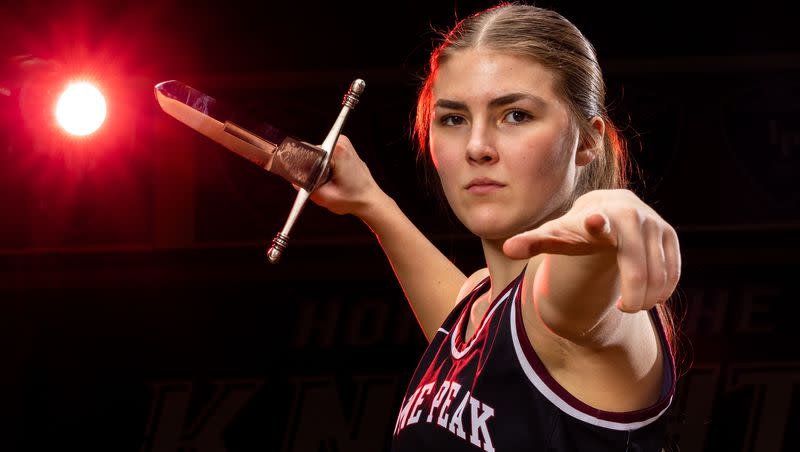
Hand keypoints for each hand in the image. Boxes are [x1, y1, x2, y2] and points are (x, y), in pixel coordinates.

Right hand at [303, 135, 383, 216]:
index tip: (304, 178)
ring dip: (318, 169)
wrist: (370, 200)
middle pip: (312, 152)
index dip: (301, 167)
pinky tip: (333, 177)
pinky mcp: (345, 148)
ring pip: (318, 155)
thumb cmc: (353, 199)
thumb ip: (304, 187)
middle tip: (321, 184)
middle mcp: (341, 142)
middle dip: (310, 169)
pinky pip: (326, 155)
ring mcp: (344, 143)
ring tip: (329, 181)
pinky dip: (325, 167)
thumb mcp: (324, 197)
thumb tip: (293, 179)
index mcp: (336, 150)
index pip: (306, 151)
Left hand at [503, 189, 680, 312]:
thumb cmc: (574, 230)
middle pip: (637, 267)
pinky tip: (650, 295)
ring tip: (632, 302)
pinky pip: (672, 271)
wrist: (605, 210)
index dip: (597, 223)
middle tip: (625, 309)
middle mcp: (630, 214)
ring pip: (659, 273)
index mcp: (597, 215)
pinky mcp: (669, 234)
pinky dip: (663, 289)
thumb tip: (508, 249)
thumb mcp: (555, 236)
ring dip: (649, 295)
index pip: (598, 222)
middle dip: (634, 294)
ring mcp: (653, 223)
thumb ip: (533, 242)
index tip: (596, 222)